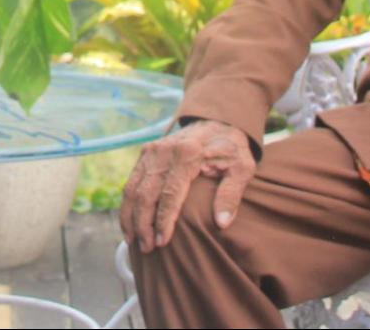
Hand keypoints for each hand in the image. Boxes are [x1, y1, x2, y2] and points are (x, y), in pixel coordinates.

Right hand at [119, 119, 255, 252]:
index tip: (162, 243)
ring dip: (130, 218)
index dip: (164, 221)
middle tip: (147, 249)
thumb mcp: (242, 168)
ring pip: (133, 189)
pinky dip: (127, 206)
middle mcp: (164, 151)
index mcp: (187, 154)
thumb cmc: (231, 149)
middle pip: (146, 194)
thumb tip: (222, 223)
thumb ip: (231, 194)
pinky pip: (131, 183)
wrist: (218, 120)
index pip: (170, 194)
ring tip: (135, 242)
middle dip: (143, 224)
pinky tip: (129, 225)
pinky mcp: (145, 153)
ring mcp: (151, 151)